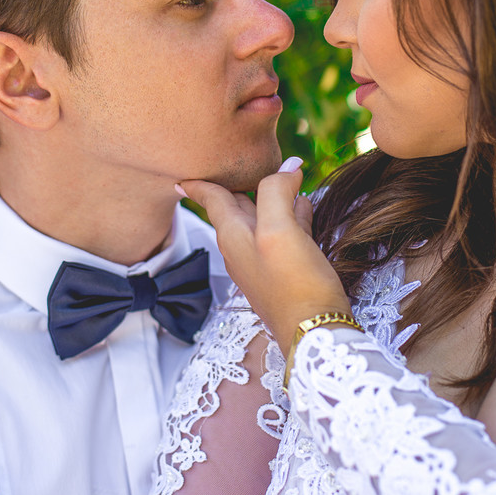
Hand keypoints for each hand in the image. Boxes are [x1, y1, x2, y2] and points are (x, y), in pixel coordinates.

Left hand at [178, 158, 351, 351]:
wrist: (315, 332)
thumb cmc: (294, 284)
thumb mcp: (279, 230)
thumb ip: (276, 192)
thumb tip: (288, 166)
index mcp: (233, 235)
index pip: (211, 199)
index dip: (198, 183)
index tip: (181, 175)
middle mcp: (242, 247)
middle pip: (236, 205)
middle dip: (239, 183)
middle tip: (242, 162)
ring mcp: (263, 261)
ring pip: (262, 218)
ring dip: (269, 198)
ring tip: (283, 176)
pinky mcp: (285, 271)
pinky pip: (284, 234)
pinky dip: (291, 216)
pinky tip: (305, 206)